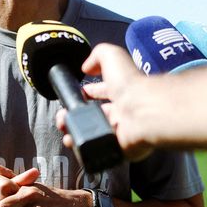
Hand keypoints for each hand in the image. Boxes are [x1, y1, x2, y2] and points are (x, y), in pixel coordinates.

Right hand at [58, 43, 153, 161]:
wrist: (144, 112)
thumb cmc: (132, 84)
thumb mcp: (113, 57)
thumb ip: (99, 55)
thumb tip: (86, 66)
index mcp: (121, 92)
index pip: (102, 92)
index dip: (86, 93)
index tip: (73, 95)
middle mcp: (122, 112)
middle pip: (94, 116)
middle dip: (75, 115)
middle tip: (62, 116)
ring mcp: (120, 132)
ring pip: (93, 134)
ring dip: (75, 131)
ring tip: (64, 129)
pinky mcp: (119, 149)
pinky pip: (99, 150)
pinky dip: (84, 148)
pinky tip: (73, 142)